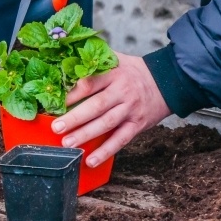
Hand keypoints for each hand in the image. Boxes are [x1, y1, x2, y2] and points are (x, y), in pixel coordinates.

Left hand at [52, 53, 171, 166]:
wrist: (165, 81)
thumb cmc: (132, 72)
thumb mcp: (115, 59)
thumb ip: (94, 62)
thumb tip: (64, 61)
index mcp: (114, 74)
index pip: (90, 83)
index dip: (72, 94)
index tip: (55, 103)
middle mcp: (122, 92)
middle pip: (96, 106)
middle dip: (75, 118)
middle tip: (56, 127)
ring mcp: (130, 110)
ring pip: (106, 124)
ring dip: (86, 135)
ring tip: (67, 144)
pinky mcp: (137, 125)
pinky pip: (120, 140)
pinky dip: (105, 152)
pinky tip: (90, 161)